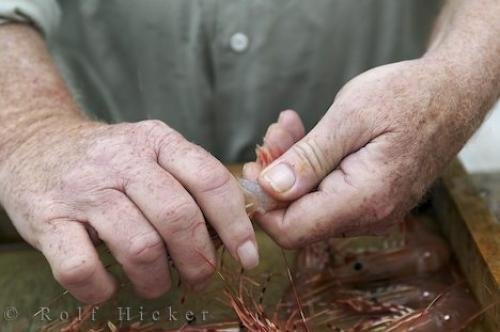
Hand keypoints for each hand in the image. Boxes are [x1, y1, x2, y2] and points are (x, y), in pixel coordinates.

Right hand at [0, 119, 257, 302]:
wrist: (36, 144)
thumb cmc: (109, 161)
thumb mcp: (153, 153)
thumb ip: (191, 183)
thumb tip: (234, 232)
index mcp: (157, 141)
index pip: (210, 181)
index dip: (236, 225)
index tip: (247, 257)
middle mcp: (122, 160)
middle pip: (179, 218)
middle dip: (200, 260)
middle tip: (201, 277)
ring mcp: (83, 189)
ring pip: (139, 247)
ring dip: (156, 279)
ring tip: (156, 283)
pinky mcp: (47, 218)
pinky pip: (82, 268)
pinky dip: (102, 288)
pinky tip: (108, 285)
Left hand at [245, 59, 481, 247]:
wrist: (450, 94)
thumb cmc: (407, 97)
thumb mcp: (350, 117)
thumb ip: (309, 158)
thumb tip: (270, 188)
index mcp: (364, 200)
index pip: (292, 231)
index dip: (262, 205)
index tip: (251, 168)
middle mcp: (369, 216)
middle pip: (298, 217)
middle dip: (275, 177)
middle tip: (273, 135)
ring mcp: (372, 211)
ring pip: (311, 204)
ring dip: (291, 167)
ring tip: (287, 127)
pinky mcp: (370, 200)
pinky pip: (328, 193)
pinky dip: (310, 167)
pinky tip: (304, 136)